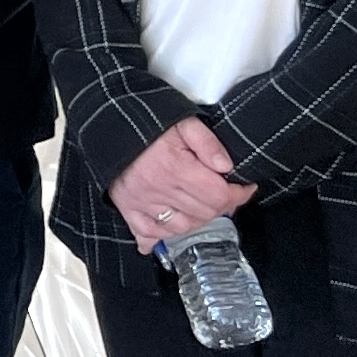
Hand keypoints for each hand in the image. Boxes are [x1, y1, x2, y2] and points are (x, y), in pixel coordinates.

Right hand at [108, 115, 252, 255]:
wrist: (112, 126)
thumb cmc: (150, 126)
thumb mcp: (184, 122)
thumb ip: (208, 142)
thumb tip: (227, 167)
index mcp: (175, 168)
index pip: (219, 195)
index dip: (239, 194)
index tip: (244, 188)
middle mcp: (158, 190)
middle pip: (204, 213)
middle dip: (222, 206)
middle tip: (225, 194)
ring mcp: (141, 202)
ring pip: (182, 227)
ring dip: (197, 220)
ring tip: (201, 206)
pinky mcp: (127, 207)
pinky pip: (149, 233)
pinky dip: (162, 234)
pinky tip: (171, 226)